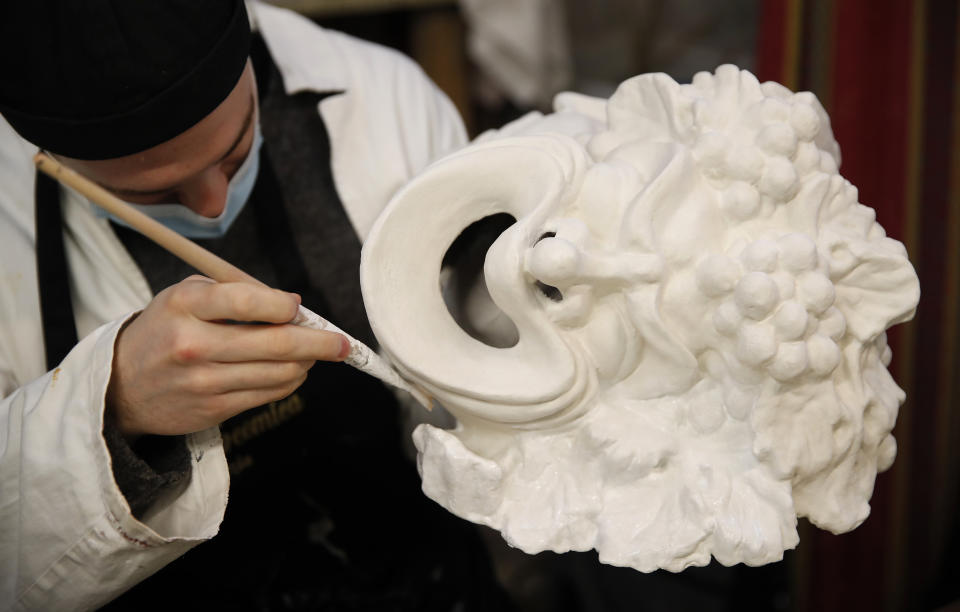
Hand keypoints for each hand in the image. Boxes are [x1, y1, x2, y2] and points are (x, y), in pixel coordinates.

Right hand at [106, 276, 347, 438]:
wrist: (122, 386)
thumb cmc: (165, 329)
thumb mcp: (186, 296)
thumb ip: (236, 292)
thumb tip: (293, 305)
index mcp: (186, 306)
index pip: (248, 301)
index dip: (284, 305)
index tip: (298, 308)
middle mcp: (194, 344)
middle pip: (276, 344)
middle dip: (320, 342)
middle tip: (342, 342)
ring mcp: (204, 382)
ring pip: (279, 373)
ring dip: (307, 363)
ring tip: (315, 354)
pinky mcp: (213, 410)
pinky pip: (268, 394)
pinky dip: (289, 381)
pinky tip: (293, 370)